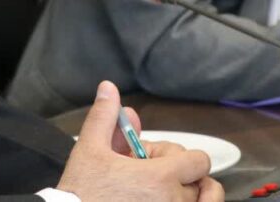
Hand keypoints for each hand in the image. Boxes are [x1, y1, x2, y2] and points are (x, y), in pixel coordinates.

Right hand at [57, 81, 223, 201]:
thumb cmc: (81, 194)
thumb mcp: (89, 151)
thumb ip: (103, 118)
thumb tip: (108, 89)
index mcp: (159, 178)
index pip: (198, 160)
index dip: (176, 156)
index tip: (152, 161)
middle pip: (197, 180)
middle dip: (176, 175)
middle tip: (146, 178)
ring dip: (189, 194)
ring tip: (165, 192)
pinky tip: (169, 200)